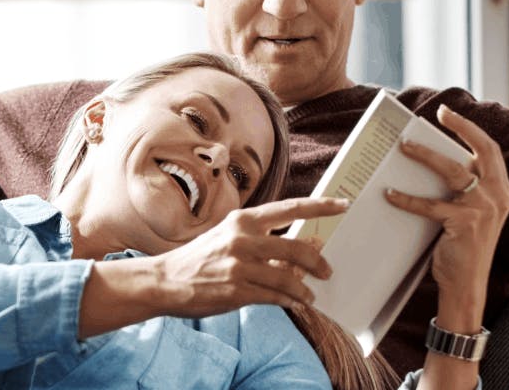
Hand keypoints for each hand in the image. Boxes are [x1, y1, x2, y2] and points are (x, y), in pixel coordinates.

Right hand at [150, 197, 348, 317]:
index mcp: (243, 220)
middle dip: (318, 262)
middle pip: (296, 247)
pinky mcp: (236, 290)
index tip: (343, 204)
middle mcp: (242, 239)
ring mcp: (239, 265)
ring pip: (288, 277)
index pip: (290, 208)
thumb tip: (302, 249)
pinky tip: (294, 303)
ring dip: (304, 289)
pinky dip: (288, 301)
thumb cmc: (201, 258)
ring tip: (309, 295)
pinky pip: (273, 296)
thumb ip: (262, 240)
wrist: (166, 280)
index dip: (320, 206)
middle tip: (328, 271)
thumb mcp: (230, 238)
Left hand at [385, 104, 508, 329]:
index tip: (449, 114)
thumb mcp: (473, 213)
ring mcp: (483, 209)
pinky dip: (407, 199)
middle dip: (461, 127)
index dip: (470, 129)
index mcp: (502, 191)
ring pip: (452, 171)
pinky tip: (390, 193)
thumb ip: (465, 189)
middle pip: (481, 151)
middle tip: (438, 114)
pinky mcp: (464, 224)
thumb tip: (432, 160)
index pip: (490, 150)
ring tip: (404, 147)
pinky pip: (430, 205)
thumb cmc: (464, 247)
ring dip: (425, 155)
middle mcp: (497, 196)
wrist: (467, 285)